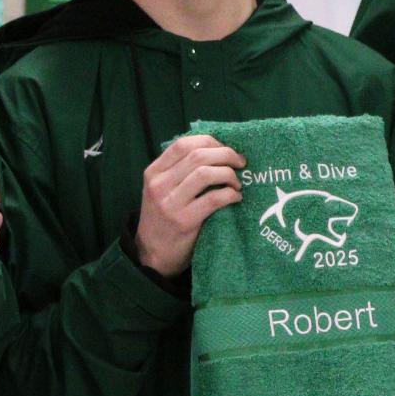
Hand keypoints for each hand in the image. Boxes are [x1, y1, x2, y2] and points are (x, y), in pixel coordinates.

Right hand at [134, 135, 245, 277]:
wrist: (153, 254)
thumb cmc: (164, 218)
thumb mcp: (162, 190)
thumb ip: (179, 171)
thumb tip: (216, 151)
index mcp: (153, 172)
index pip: (183, 144)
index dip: (210, 141)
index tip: (226, 149)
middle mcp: (159, 184)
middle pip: (198, 156)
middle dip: (226, 155)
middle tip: (241, 163)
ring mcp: (170, 203)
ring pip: (206, 174)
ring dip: (229, 174)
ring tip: (237, 183)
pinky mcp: (184, 220)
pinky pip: (214, 199)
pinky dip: (230, 194)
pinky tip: (236, 198)